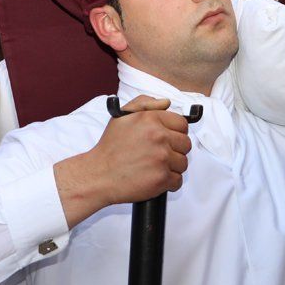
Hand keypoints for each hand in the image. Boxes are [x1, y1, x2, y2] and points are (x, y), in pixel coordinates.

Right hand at [55, 95, 190, 227]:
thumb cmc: (110, 148)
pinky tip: (153, 178)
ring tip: (153, 166)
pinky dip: (167, 182)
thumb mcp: (121, 116)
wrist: (98, 175)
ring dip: (171, 167)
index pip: (182, 124)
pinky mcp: (162, 178)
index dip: (175, 132)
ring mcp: (161, 158)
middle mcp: (158, 136)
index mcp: (150, 119)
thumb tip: (166, 103)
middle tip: (158, 154)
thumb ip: (144, 103)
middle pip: (185, 144)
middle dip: (174, 150)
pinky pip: (178, 180)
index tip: (166, 139)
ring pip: (183, 163)